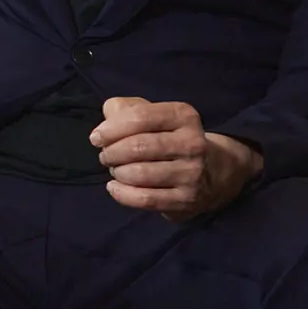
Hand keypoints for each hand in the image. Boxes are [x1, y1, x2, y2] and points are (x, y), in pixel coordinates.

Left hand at [91, 98, 258, 220]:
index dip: (111, 128)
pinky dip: (122, 194)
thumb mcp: (154, 115)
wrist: (211, 172)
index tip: (96, 138)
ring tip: (116, 170)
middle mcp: (192, 143)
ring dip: (118, 172)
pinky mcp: (186, 199)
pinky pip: (145, 199)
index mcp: (183, 116)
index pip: (140, 117)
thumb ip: (127, 108)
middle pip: (138, 146)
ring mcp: (192, 173)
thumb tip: (108, 116)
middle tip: (106, 156)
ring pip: (139, 174)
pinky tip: (114, 187)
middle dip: (112, 152)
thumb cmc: (169, 138)